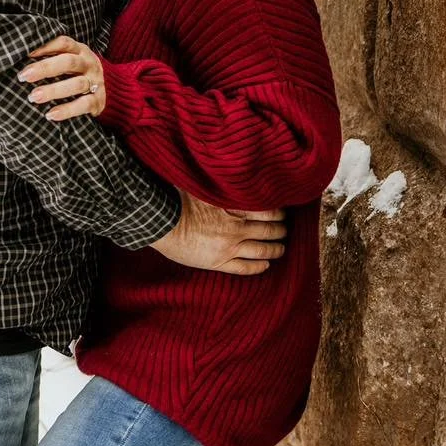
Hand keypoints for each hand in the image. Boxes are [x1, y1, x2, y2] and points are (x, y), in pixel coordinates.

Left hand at [19, 36, 105, 120]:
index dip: (45, 46)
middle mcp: (88, 63)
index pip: (63, 43)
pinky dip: (67, 110)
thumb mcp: (69, 59)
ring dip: (53, 91)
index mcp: (79, 50)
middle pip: (68, 62)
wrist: (113, 88)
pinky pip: (84, 104)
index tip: (26, 53)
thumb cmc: (77, 72)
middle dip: (44, 68)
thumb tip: (19, 58)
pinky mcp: (98, 100)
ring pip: (76, 84)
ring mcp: (95, 81)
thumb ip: (51, 57)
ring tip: (33, 97)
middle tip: (23, 76)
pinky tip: (50, 114)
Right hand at [151, 192, 286, 275]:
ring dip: (275, 250)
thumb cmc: (177, 200)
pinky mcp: (218, 262)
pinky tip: (265, 264)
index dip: (277, 213)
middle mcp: (235, 228)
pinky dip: (258, 266)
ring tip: (281, 248)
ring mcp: (228, 247)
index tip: (281, 212)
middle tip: (285, 230)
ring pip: (261, 251)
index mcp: (233, 208)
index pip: (266, 211)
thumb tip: (230, 177)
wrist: (160, 222)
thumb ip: (220, 186)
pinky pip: (244, 268)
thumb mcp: (202, 186)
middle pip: (267, 231)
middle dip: (280, 231)